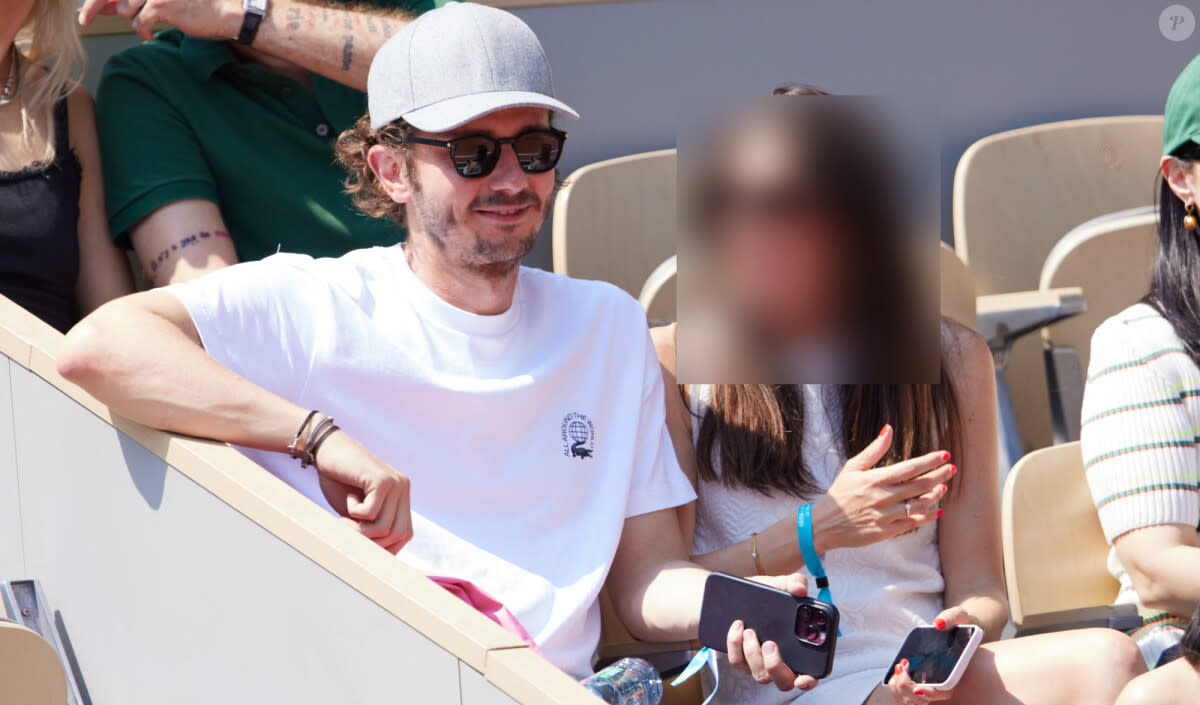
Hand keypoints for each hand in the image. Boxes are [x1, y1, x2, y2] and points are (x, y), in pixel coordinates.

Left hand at [79, 0, 242, 41]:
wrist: (224, 12)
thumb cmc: (194, 6)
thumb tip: (104, 5)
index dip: (94, 0)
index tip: (84, 10)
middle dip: (93, 7)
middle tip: (84, 21)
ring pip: (125, 9)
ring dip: (134, 19)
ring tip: (149, 24)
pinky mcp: (162, 5)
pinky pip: (139, 23)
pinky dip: (142, 32)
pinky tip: (150, 36)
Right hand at [312, 429, 412, 553]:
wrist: (326, 450)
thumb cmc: (338, 483)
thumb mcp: (357, 513)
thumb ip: (371, 529)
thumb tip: (377, 564)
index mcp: (401, 497)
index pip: (404, 535)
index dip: (384, 547)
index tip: (360, 546)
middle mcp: (403, 489)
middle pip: (400, 535)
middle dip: (372, 542)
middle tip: (348, 530)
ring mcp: (396, 483)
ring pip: (385, 527)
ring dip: (359, 530)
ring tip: (344, 518)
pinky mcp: (383, 480)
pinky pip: (371, 513)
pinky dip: (354, 513)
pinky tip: (349, 497)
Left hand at [725, 574, 819, 691]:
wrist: (734, 594)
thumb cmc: (764, 594)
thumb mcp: (778, 585)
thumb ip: (792, 583)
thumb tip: (800, 588)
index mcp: (799, 649)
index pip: (811, 673)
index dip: (810, 680)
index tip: (803, 678)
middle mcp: (781, 662)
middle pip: (784, 682)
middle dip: (776, 667)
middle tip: (770, 644)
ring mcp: (760, 664)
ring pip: (760, 675)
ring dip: (754, 652)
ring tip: (749, 629)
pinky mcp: (741, 661)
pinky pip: (738, 662)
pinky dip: (735, 645)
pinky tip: (737, 627)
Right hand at [810, 424, 953, 552]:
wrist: (823, 524)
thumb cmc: (839, 493)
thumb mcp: (852, 467)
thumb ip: (874, 450)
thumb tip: (888, 429)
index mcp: (875, 480)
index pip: (910, 468)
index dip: (930, 461)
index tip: (944, 455)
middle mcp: (882, 498)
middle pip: (920, 486)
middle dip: (939, 476)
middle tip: (951, 469)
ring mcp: (885, 516)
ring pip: (919, 505)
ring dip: (935, 495)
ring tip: (943, 487)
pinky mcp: (886, 532)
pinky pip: (912, 523)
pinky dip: (927, 517)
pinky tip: (936, 511)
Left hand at [886, 608, 970, 703]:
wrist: (956, 628)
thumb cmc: (959, 623)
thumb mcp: (959, 615)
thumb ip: (951, 617)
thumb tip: (938, 624)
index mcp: (957, 671)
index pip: (945, 692)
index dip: (930, 694)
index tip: (918, 689)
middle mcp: (945, 683)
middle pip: (924, 700)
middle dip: (907, 687)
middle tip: (902, 667)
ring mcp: (932, 685)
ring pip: (912, 700)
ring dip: (900, 688)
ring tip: (900, 668)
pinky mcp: (921, 683)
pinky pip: (907, 695)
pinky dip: (898, 686)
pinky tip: (899, 671)